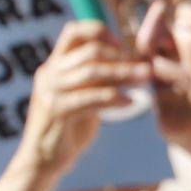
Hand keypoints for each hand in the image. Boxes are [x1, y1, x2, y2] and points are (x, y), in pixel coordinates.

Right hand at [16, 20, 149, 179]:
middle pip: (90, 52)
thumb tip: (129, 58)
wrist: (44, 159)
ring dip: (124, 73)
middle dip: (123, 57)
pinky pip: (90, 98)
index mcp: (55, 64)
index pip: (73, 31)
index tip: (123, 45)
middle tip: (146, 67)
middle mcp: (50, 74)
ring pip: (92, 72)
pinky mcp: (57, 112)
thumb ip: (96, 76)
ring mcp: (51, 92)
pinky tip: (131, 102)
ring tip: (145, 77)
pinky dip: (114, 98)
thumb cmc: (69, 126)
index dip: (100, 32)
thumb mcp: (83, 94)